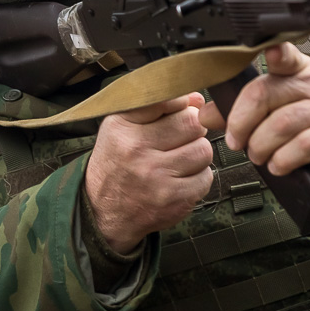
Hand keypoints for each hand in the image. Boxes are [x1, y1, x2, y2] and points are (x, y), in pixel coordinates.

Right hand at [85, 93, 212, 253]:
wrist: (103, 211)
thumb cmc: (116, 162)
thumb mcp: (122, 126)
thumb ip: (158, 107)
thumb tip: (197, 99)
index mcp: (122, 127)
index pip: (167, 100)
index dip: (181, 103)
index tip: (179, 109)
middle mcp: (137, 151)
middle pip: (193, 123)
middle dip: (193, 128)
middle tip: (181, 137)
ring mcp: (157, 177)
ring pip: (204, 150)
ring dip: (197, 153)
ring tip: (180, 159)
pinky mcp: (174, 200)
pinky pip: (206, 177)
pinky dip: (198, 177)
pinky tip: (181, 178)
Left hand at [199, 43, 309, 176]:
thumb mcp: (288, 97)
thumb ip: (246, 104)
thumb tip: (207, 114)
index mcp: (297, 70)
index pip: (285, 55)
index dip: (277, 53)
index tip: (270, 51)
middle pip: (265, 95)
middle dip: (241, 123)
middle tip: (236, 141)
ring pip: (281, 124)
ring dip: (260, 146)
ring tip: (258, 156)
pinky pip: (304, 147)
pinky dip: (284, 159)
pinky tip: (278, 165)